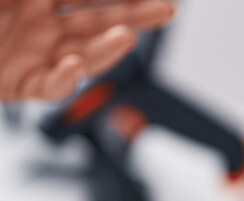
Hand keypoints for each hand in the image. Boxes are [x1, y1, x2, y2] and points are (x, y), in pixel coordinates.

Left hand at [0, 0, 175, 101]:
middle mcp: (41, 25)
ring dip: (107, 49)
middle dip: (137, 16)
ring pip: (83, 56)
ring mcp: (34, 56)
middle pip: (101, 22)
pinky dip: (65, 81)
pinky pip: (49, 88)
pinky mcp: (19, 85)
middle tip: (168, 11)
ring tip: (127, 37)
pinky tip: (73, 66)